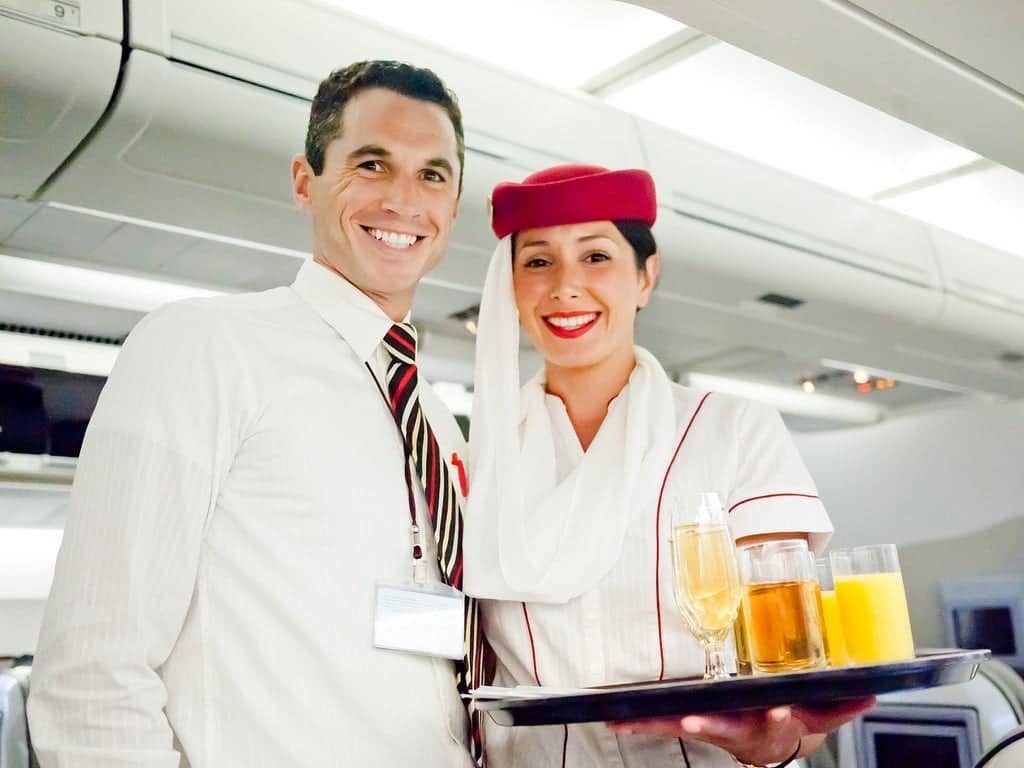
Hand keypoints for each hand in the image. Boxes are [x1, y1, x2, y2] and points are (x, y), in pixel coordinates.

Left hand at [607, 696, 874, 764]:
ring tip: (631, 721)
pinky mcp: (689, 722)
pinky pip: (660, 722)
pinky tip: (613, 720)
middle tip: (691, 720)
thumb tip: (873, 692)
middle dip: (709, 726)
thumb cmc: (790, 718)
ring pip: (685, 727)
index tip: (779, 710)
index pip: (779, 722)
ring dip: (660, 725)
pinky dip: (636, 723)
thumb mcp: (819, 715)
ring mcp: (712, 729)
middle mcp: (740, 732)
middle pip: (725, 731)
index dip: (779, 718)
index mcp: (773, 726)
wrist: (769, 741)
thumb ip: (842, 705)